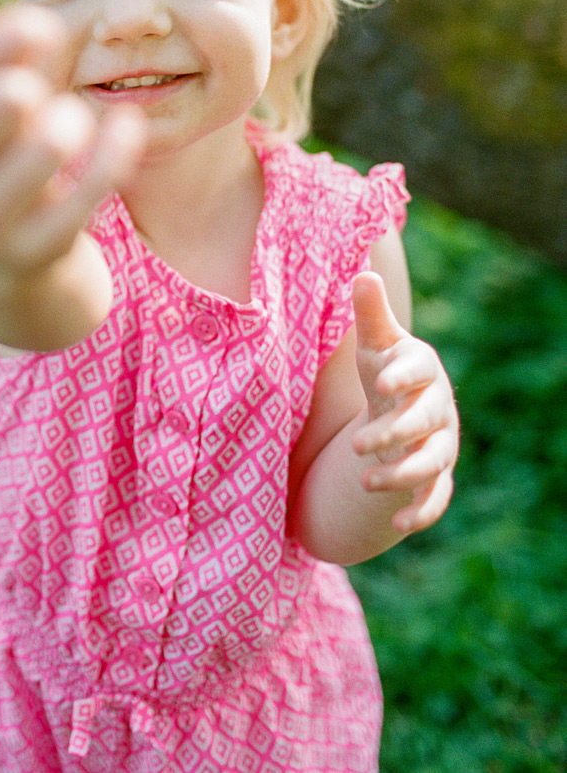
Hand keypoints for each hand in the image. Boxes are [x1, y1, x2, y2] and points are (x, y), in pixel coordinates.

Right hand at [0, 4, 143, 308]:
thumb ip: (5, 58)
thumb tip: (41, 18)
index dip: (5, 38)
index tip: (43, 24)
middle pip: (6, 99)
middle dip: (37, 83)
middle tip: (42, 93)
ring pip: (52, 143)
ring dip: (73, 120)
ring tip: (71, 122)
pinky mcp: (35, 248)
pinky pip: (92, 186)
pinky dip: (117, 147)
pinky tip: (129, 124)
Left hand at [351, 272, 458, 535]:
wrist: (404, 409)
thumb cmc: (385, 370)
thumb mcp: (375, 344)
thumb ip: (370, 315)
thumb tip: (363, 273)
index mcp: (422, 371)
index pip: (418, 372)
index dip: (402, 377)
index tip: (379, 382)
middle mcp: (437, 408)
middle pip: (425, 422)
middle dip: (395, 433)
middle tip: (358, 445)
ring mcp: (439, 444)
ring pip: (432, 462)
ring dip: (403, 474)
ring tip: (365, 481)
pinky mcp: (436, 476)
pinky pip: (437, 497)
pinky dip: (422, 511)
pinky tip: (397, 523)